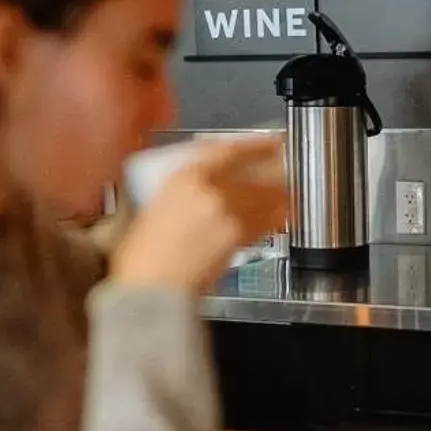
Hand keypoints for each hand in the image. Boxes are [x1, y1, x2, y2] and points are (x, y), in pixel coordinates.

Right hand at [111, 137, 287, 293]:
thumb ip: (181, 191)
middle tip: (284, 167)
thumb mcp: (152, 208)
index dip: (255, 145)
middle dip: (274, 170)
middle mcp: (211, 190)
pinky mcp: (240, 238)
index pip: (229, 150)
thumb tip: (203, 184)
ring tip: (286, 193)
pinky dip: (276, 217)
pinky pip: (267, 221)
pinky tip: (279, 216)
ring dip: (280, 194)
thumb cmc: (144, 255)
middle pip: (257, 171)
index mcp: (184, 177)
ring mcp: (229, 214)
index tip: (269, 143)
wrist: (152, 288)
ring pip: (268, 196)